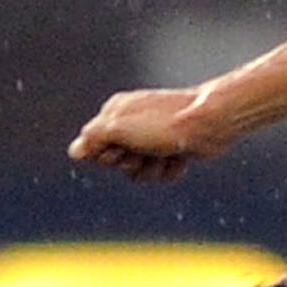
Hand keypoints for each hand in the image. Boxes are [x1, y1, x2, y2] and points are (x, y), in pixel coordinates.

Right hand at [68, 85, 224, 182]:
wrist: (211, 124)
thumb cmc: (164, 122)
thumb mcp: (120, 128)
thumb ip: (94, 138)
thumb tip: (75, 151)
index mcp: (115, 113)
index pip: (93, 148)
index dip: (106, 155)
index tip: (120, 148)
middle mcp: (132, 125)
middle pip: (115, 163)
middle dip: (130, 163)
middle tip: (146, 150)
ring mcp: (153, 139)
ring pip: (138, 173)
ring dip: (152, 169)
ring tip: (166, 154)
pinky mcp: (172, 151)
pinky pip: (160, 173)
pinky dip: (170, 170)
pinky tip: (180, 157)